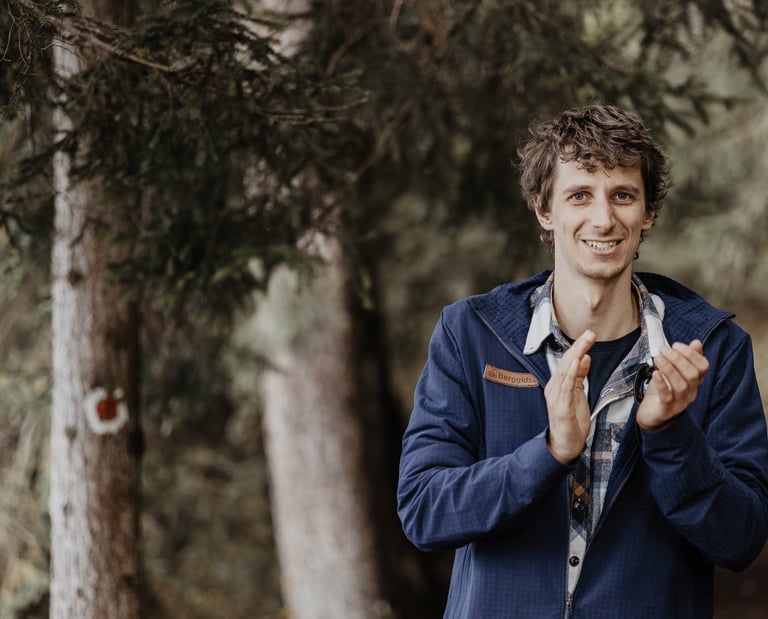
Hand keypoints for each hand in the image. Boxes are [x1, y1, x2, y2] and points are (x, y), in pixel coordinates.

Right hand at [545, 330, 594, 463]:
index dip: (578, 347)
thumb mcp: (578, 394)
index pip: (568, 361)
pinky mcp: (561, 408)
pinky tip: (577, 363)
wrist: (565, 445)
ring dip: (576, 355)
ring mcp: (556, 398)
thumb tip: (585, 357)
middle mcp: (554, 388)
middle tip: (590, 333)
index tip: (589, 335)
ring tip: (585, 343)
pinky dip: (571, 374)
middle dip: (578, 347)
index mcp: (558, 384)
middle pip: (566, 363)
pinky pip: (566, 387)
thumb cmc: (572, 421)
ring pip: (565, 371)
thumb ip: (580, 376)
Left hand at [636, 340, 708, 430]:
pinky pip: (667, 397)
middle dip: (677, 359)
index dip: (690, 354)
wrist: (650, 414)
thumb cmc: (662, 390)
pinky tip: (655, 373)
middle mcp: (691, 392)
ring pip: (681, 385)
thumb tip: (697, 343)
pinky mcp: (666, 410)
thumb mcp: (673, 371)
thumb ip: (685, 358)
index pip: (702, 366)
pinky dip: (661, 384)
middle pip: (692, 375)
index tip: (675, 345)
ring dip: (669, 369)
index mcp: (695, 381)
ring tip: (657, 358)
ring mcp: (680, 403)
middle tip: (663, 350)